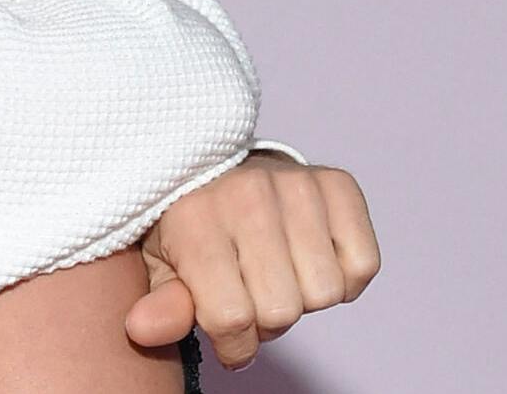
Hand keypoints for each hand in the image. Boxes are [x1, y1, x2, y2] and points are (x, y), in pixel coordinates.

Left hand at [124, 153, 378, 369]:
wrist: (221, 164)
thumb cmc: (190, 223)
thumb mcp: (162, 264)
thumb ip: (161, 303)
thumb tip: (143, 329)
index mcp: (194, 218)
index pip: (230, 317)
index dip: (232, 343)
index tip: (226, 333)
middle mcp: (246, 195)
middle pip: (282, 311)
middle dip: (266, 321)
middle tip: (250, 294)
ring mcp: (295, 185)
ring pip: (324, 293)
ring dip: (303, 298)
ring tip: (277, 272)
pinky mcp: (338, 184)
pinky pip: (363, 265)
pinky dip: (344, 277)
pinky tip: (310, 257)